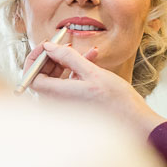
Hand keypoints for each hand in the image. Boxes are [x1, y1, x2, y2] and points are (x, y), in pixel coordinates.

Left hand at [23, 42, 164, 137]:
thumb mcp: (92, 72)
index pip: (31, 77)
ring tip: (85, 50)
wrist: (134, 123)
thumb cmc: (116, 100)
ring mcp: (67, 106)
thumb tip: (49, 47)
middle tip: (64, 44)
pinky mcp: (76, 106)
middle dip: (52, 58)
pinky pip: (69, 86)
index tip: (47, 45)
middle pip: (43, 77)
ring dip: (68, 63)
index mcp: (57, 96)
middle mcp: (58, 104)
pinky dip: (77, 72)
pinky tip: (92, 59)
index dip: (36, 58)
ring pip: (58, 80)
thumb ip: (68, 57)